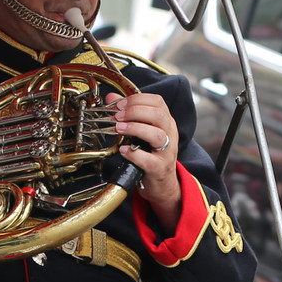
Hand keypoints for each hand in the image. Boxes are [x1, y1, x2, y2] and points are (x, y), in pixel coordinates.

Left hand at [108, 91, 182, 226]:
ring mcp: (167, 152)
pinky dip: (134, 154)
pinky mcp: (160, 168)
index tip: (119, 104)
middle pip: (158, 115)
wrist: (161, 183)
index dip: (137, 99)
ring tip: (119, 129)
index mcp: (166, 121)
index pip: (157, 102)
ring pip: (158, 135)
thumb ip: (128, 113)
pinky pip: (149, 160)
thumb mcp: (141, 130)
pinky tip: (123, 150)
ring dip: (135, 129)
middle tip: (117, 116)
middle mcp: (170, 133)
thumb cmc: (150, 153)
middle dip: (135, 112)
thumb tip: (111, 98)